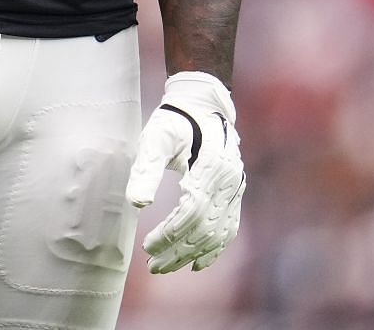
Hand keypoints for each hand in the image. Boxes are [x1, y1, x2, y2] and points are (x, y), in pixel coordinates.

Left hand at [126, 70, 245, 273]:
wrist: (202, 106)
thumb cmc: (174, 121)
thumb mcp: (155, 137)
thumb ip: (146, 168)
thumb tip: (138, 204)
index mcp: (211, 166)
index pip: (192, 211)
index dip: (170, 233)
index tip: (148, 246)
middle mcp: (229, 180)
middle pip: (205, 227)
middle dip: (178, 250)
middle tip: (152, 265)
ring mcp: (235, 188)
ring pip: (217, 233)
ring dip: (192, 254)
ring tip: (165, 266)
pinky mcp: (234, 193)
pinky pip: (228, 228)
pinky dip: (214, 249)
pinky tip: (197, 264)